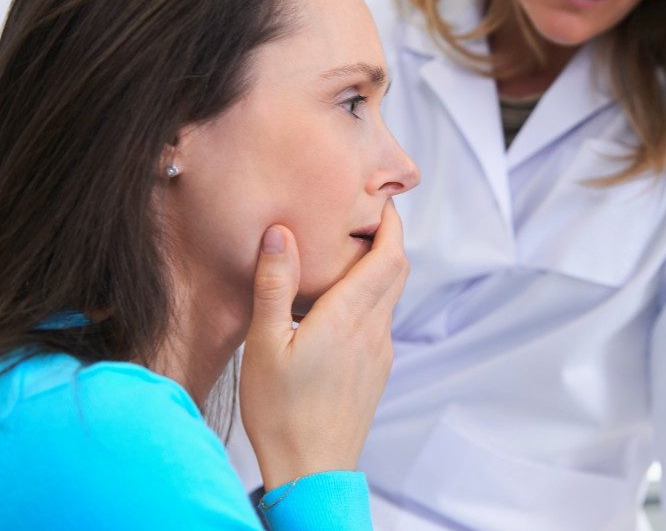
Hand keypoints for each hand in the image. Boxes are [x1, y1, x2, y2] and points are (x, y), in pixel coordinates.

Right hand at [239, 200, 406, 489]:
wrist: (313, 469)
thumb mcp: (265, 343)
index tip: (380, 199)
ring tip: (348, 252)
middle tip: (365, 216)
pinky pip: (382, 320)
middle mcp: (375, 330)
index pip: (390, 255)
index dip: (391, 223)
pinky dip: (371, 297)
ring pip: (390, 296)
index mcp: (350, 316)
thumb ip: (274, 284)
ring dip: (380, 268)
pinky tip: (341, 303)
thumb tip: (280, 232)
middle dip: (388, 238)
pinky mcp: (377, 369)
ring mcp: (380, 351)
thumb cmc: (282, 411)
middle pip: (398, 270)